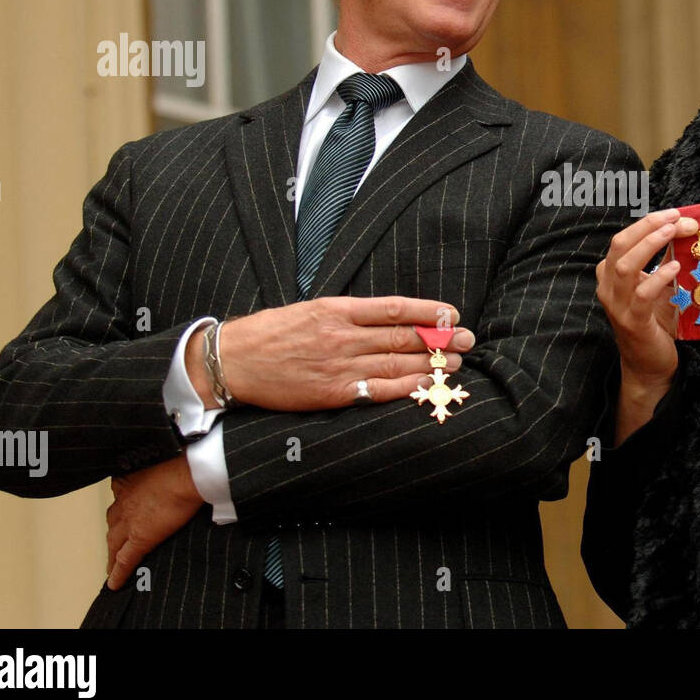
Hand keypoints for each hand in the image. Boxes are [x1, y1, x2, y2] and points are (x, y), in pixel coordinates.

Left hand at [106, 455, 202, 590]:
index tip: (125, 507)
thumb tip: (180, 466)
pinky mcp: (140, 539)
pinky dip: (118, 573)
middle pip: (113, 519)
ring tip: (112, 561)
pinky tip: (115, 583)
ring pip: (114, 541)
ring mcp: (130, 521)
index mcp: (132, 479)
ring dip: (112, 551)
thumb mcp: (170, 457)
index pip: (121, 494)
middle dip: (114, 528)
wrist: (188, 474)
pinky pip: (124, 560)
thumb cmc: (184, 461)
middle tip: (116, 538)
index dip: (122, 503)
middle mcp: (126, 500)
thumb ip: (167, 465)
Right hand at [190, 296, 475, 411]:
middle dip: (439, 339)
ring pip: (396, 362)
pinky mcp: (333, 392)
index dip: (427, 311)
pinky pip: (378, 390)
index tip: (451, 313)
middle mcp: (341, 335)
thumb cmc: (269, 334)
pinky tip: (427, 386)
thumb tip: (386, 317)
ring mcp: (338, 364)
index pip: (393, 307)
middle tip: (467, 339)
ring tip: (455, 364)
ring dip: (430, 364)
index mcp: (336, 309)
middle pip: (401, 335)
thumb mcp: (309, 309)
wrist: (232, 362)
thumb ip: (346, 314)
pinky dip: (406, 388)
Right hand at [596, 209, 697, 395]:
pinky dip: (658, 277)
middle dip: (648, 227)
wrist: (647, 365)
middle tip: (675, 217)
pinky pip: (642, 295)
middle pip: (619, 245)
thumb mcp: (654, 287)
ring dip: (650, 245)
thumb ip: (662, 261)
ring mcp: (618, 306)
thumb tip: (684, 230)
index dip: (647, 223)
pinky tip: (674, 267)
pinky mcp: (633, 322)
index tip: (674, 214)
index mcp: (610, 275)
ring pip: (625, 266)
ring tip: (672, 233)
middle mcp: (608, 287)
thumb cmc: (653, 322)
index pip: (623, 239)